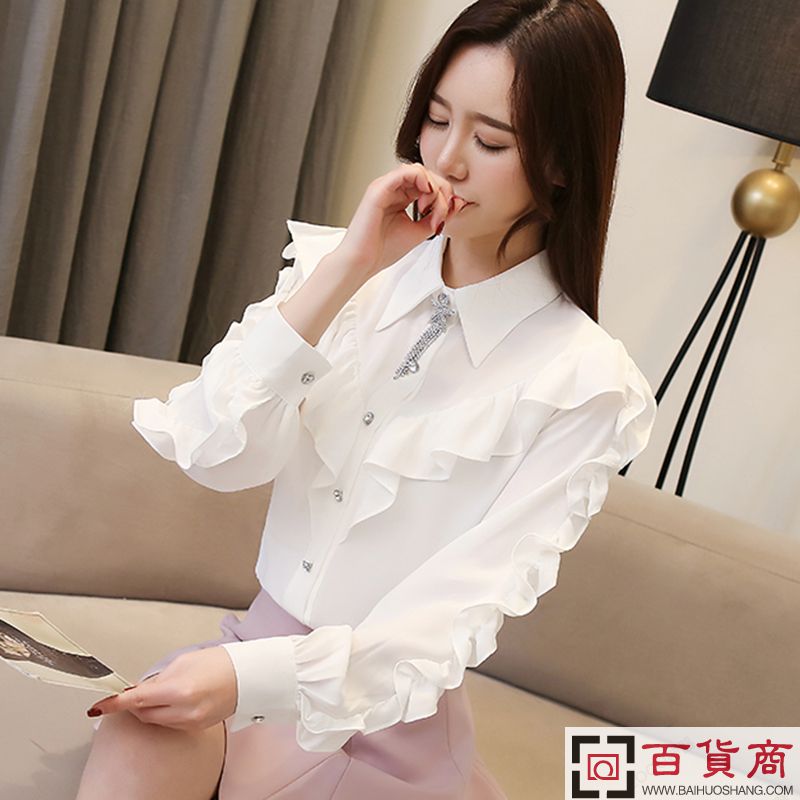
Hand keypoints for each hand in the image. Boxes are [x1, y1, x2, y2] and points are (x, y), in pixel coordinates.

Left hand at [86, 646, 236, 731]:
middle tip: (140, 688)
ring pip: (155, 721)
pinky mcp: (196, 728)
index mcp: (179, 689)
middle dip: (137, 702)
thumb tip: (140, 689)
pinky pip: (170, 724)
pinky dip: (166, 714)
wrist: (248, 676)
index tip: (100, 705)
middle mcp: (183, 711)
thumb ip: (158, 678)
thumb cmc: (221, 663)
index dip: (115, 703)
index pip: (136, 699)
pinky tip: (177, 700)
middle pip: (143, 713)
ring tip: (167, 690)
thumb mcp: (184, 662)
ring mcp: (190, 723)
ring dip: (151, 708)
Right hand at [338, 164, 468, 281]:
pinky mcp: (379, 189)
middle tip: (440, 214)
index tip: (443, 218)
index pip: (429, 184)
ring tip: (430, 208)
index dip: (443, 197)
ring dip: (432, 187)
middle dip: (441, 192)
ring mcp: (385, 186)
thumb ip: (437, 216)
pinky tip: (425, 196)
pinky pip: (404, 172)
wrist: (363, 262)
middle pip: (426, 174)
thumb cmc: (383, 250)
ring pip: (418, 170)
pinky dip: (421, 180)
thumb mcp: (420, 231)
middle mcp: (392, 189)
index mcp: (401, 197)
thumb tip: (457, 202)